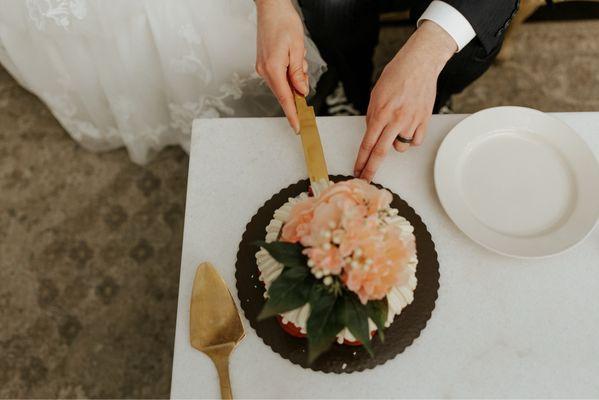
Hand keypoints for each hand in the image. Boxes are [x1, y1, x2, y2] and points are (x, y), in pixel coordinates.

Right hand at [255, 0, 308, 132]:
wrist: (271, 8)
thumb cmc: (283, 23)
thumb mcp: (297, 48)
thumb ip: (298, 73)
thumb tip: (301, 91)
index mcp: (273, 68)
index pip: (285, 98)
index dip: (292, 114)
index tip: (298, 127)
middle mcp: (264, 70)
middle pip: (284, 92)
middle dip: (297, 88)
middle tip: (301, 64)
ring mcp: (262, 68)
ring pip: (283, 83)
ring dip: (294, 76)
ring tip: (297, 52)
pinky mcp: (264, 64)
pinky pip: (280, 76)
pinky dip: (289, 72)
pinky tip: (292, 55)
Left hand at [354, 21, 456, 181]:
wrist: (420, 64)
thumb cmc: (396, 75)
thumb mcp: (376, 95)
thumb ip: (372, 116)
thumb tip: (372, 133)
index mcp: (381, 113)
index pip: (367, 143)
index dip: (361, 160)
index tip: (357, 170)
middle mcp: (396, 120)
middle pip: (381, 152)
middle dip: (371, 168)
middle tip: (366, 177)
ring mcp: (412, 122)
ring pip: (400, 147)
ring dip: (395, 144)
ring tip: (396, 128)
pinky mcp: (425, 121)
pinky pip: (416, 141)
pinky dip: (411, 138)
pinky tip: (408, 128)